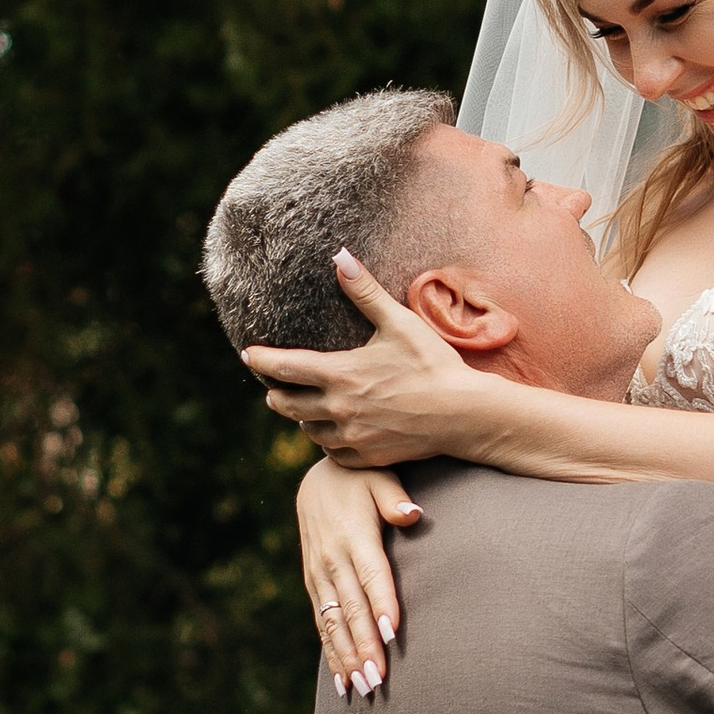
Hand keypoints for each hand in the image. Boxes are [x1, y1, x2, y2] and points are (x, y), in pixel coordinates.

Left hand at [247, 253, 477, 461]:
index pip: (283, 368)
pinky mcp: (365, 457)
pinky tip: (332, 430)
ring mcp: (351, 436)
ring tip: (305, 406)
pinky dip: (326, 439)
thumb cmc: (433, 364)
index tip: (249, 355)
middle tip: (275, 386)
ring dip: (301, 417)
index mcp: (340, 374)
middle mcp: (338, 408)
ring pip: (307, 430)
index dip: (261, 361)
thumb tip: (340, 256)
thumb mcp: (399, 323)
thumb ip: (365, 292)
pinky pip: (331, 451)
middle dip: (276, 393)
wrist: (464, 414)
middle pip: (285, 404)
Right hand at [299, 457, 421, 694]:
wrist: (317, 479)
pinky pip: (322, 623)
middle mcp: (333, 560)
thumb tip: (413, 514)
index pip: (371, 574)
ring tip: (361, 688)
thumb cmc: (360, 479)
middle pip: (351, 609)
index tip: (392, 633)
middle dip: (363, 645)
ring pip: (333, 622)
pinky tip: (342, 680)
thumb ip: (395, 497)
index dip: (381, 603)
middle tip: (378, 679)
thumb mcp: (379, 477)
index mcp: (354, 536)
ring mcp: (319, 575)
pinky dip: (331, 653)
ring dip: (346, 657)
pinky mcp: (313, 583)